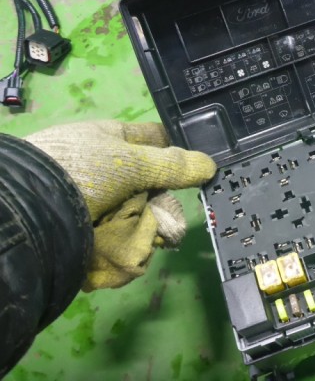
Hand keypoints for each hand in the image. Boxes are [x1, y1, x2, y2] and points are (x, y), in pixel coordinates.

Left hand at [26, 121, 215, 289]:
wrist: (27, 213)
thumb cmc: (77, 170)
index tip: (198, 171)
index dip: (179, 152)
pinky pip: (124, 237)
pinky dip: (131, 245)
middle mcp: (109, 171)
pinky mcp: (92, 231)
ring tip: (154, 241)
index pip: (157, 140)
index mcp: (113, 141)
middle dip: (164, 204)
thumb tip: (210, 164)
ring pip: (142, 214)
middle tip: (170, 221)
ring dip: (150, 228)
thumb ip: (172, 165)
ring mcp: (100, 202)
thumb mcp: (129, 162)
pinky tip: (136, 251)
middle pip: (154, 185)